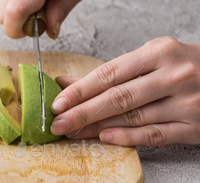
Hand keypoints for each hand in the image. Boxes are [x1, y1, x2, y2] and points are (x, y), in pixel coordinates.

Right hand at [0, 0, 80, 38]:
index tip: (35, 31)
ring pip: (0, 8)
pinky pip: (5, 1)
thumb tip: (50, 32)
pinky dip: (17, 5)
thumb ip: (60, 10)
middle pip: (0, 15)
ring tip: (38, 5)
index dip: (22, 28)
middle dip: (17, 24)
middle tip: (39, 17)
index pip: (15, 12)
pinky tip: (34, 1)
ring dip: (16, 13)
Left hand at [51, 37, 199, 146]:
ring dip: (98, 127)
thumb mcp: (151, 60)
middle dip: (83, 112)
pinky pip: (154, 134)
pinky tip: (105, 137)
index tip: (58, 102)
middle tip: (58, 122)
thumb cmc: (184, 67)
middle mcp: (174, 75)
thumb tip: (67, 83)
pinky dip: (127, 137)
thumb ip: (111, 73)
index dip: (80, 90)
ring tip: (74, 132)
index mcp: (160, 53)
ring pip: (133, 117)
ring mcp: (186, 102)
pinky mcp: (194, 126)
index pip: (110, 73)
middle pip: (118, 97)